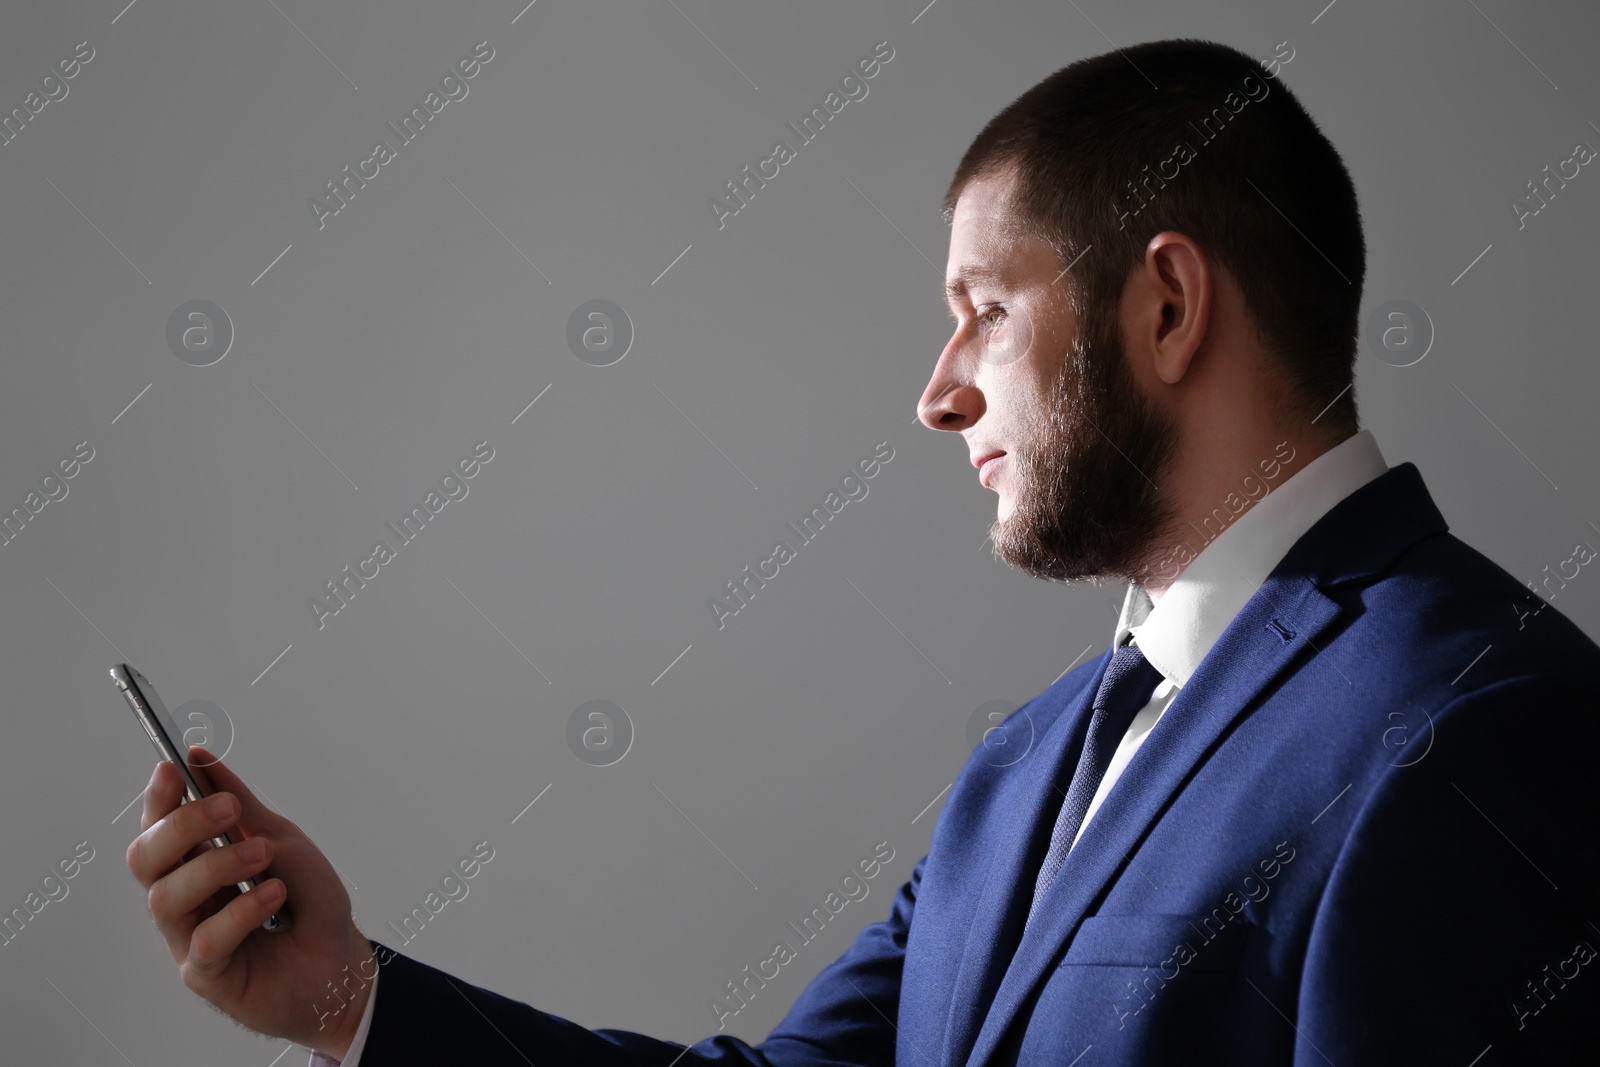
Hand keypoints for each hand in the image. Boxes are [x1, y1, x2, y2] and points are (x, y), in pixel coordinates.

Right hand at [125, 747, 374, 1058]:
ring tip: (264, 856)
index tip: (172, 769)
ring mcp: (189, 938)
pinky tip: (273, 896)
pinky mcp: (206, 975)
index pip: (157, 827)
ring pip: (166, 897)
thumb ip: (243, 807)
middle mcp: (185, 899)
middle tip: (228, 810)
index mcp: (197, 862)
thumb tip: (199, 758)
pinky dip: (239, 911)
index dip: (158, 799)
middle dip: (181, 825)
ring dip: (216, 865)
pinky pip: (203, 940)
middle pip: (146, 858)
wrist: (341, 964)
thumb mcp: (284, 843)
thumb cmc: (310, 906)